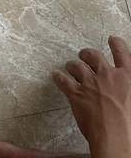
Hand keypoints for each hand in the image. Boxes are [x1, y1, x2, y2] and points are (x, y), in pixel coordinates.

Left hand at [53, 37, 130, 157]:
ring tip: (70, 67)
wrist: (117, 139)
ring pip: (76, 65)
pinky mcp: (76, 94)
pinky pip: (63, 80)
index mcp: (127, 77)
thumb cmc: (130, 126)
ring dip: (72, 66)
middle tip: (84, 55)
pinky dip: (58, 77)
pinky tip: (56, 76)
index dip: (116, 44)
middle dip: (87, 54)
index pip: (122, 52)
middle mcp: (107, 75)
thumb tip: (125, 89)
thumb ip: (128, 88)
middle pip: (93, 55)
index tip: (112, 39)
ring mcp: (90, 83)